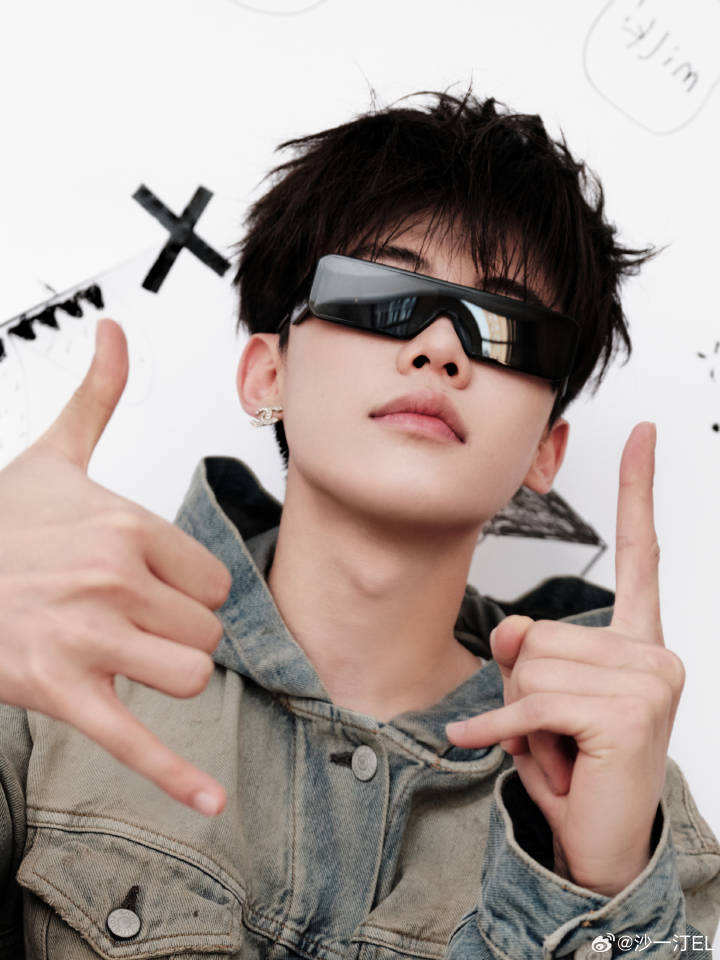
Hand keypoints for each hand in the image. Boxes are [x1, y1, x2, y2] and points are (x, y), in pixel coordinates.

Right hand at [0, 318, 231, 816]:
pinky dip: (176, 777)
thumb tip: (115, 332)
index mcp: (125, 525)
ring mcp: (88, 637)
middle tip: (131, 625)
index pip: (213, 581)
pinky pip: (135, 741)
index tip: (155, 590)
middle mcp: (113, 578)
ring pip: (189, 676)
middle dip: (178, 636)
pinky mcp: (61, 691)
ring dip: (169, 677)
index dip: (188, 593)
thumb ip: (98, 397)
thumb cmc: (0, 526)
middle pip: (207, 632)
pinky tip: (209, 803)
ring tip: (128, 661)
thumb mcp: (53, 457)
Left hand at [445, 422, 684, 895]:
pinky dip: (495, 728)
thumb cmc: (572, 763)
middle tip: (552, 729)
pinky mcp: (626, 714)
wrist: (598, 842)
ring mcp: (649, 681)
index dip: (637, 491)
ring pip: (532, 665)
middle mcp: (654, 651)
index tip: (645, 433)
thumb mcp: (537, 694)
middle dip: (524, 685)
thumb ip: (528, 649)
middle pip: (541, 631)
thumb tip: (515, 631)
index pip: (638, 554)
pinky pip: (529, 704)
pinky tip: (485, 745)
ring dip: (521, 713)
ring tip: (555, 746)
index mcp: (638, 638)